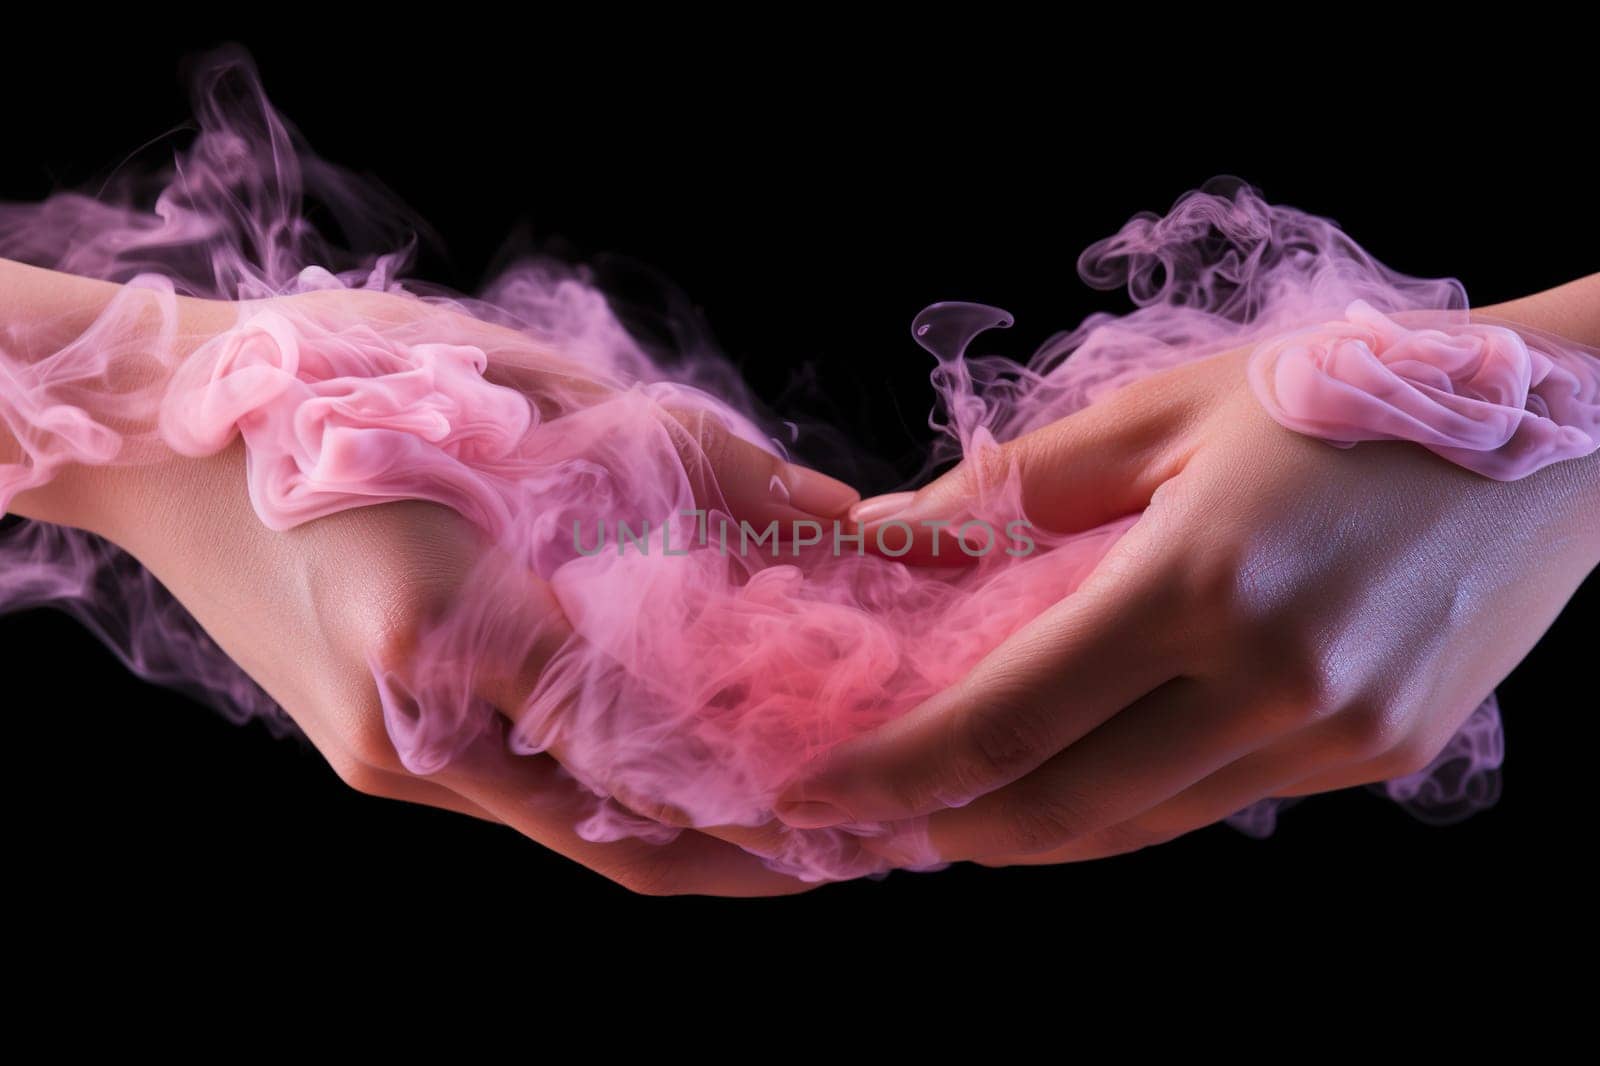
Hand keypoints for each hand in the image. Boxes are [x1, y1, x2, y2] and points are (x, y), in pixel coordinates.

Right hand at [11, 280, 858, 894]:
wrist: (157, 438)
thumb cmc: (329, 383)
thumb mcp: (512, 387)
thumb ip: (679, 458)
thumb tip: (831, 507)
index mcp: (444, 628)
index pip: (642, 746)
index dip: (755, 786)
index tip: (851, 801)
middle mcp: (407, 728)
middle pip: (609, 829)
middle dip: (735, 843)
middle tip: (841, 834)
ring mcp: (382, 755)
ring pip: (565, 821)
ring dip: (673, 821)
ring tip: (781, 798)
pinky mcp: (371, 750)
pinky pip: (516, 792)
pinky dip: (603, 786)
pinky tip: (669, 755)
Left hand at [776, 297, 1599, 865]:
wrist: (1547, 433)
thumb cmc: (1341, 394)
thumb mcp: (1169, 411)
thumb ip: (1018, 486)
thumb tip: (894, 533)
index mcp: (1199, 583)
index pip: (1006, 717)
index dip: (900, 768)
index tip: (821, 790)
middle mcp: (1270, 682)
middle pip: (1064, 804)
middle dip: (952, 826)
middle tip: (878, 818)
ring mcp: (1334, 734)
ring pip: (1142, 822)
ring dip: (1038, 828)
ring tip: (964, 808)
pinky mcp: (1377, 755)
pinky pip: (1218, 801)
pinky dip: (1133, 800)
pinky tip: (1087, 770)